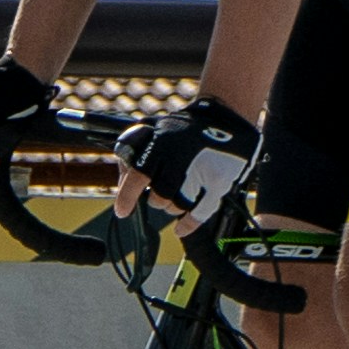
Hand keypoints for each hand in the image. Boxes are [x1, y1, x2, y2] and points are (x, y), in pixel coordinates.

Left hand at [115, 94, 258, 219]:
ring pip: (177, 207)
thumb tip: (123, 182)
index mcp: (161, 144)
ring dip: (173, 207)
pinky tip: (180, 228)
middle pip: (158, 198)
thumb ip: (135, 153)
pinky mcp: (219, 182)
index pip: (137, 177)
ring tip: (179, 194)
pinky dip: (188, 224)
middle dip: (156, 199)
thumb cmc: (185, 128)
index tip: (122, 210)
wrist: (226, 119)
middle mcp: (180, 159)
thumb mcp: (154, 129)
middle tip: (161, 192)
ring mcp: (201, 172)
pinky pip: (200, 213)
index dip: (127, 198)